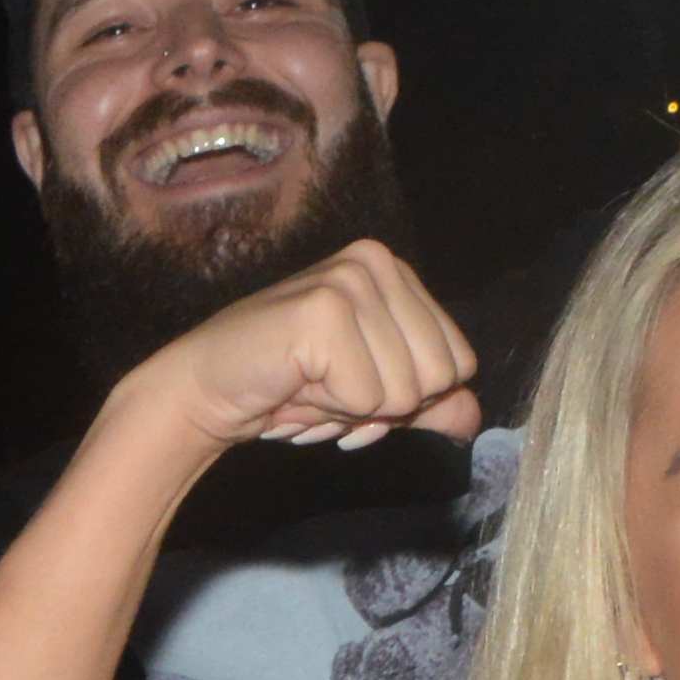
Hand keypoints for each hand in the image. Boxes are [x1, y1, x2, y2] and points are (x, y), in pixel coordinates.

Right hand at [115, 240, 483, 460]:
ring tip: (309, 386)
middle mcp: (376, 262)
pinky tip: (295, 385)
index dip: (409, 397)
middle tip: (329, 390)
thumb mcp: (371, 394)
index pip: (458, 361)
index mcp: (394, 271)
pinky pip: (368, 396)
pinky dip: (330, 409)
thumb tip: (473, 417)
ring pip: (406, 390)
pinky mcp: (324, 311)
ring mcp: (349, 281)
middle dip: (384, 406)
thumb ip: (425, 401)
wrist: (206, 392)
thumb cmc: (285, 386)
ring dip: (352, 408)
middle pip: (439, 376)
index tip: (355, 388)